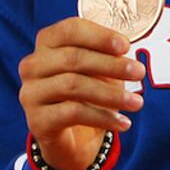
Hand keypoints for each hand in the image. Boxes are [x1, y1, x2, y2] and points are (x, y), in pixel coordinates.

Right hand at [18, 17, 145, 169]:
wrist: (70, 139)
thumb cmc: (85, 95)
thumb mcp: (97, 71)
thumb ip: (106, 57)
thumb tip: (125, 52)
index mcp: (46, 44)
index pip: (69, 30)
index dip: (99, 36)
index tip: (126, 46)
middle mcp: (32, 65)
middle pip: (72, 58)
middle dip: (110, 64)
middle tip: (139, 72)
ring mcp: (31, 93)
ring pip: (73, 85)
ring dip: (111, 94)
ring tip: (137, 102)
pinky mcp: (37, 120)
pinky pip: (73, 114)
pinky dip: (103, 117)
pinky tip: (123, 123)